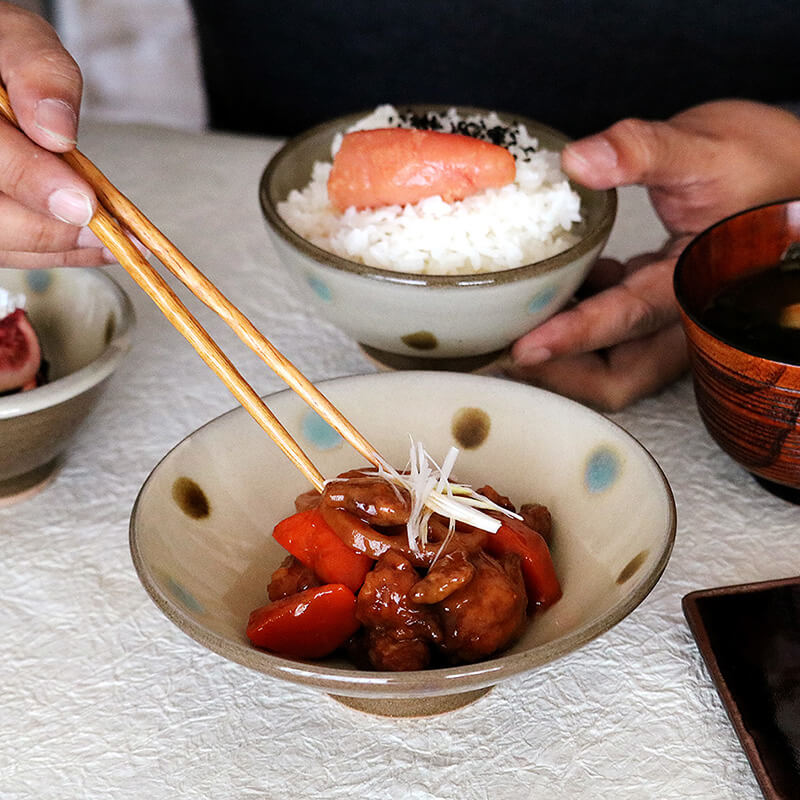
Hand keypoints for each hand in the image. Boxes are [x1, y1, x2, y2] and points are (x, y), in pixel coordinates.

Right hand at [0, 2, 111, 267]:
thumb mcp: (16, 38)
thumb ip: (39, 71)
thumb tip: (57, 130)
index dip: (34, 182)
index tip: (85, 201)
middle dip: (56, 229)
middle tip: (113, 231)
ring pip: (4, 244)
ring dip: (62, 249)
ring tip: (117, 244)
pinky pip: (9, 251)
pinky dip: (55, 252)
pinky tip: (93, 245)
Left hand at [510, 100, 799, 409]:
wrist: (792, 174)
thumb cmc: (762, 162)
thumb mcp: (704, 147)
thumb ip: (642, 151)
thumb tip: (577, 161)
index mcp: (697, 283)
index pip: (628, 321)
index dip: (573, 338)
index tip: (523, 349)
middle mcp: (685, 318)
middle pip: (617, 378)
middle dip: (561, 376)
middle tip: (502, 353)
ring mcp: (672, 321)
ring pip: (612, 366)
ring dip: (565, 356)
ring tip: (514, 326)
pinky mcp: (658, 311)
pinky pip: (613, 341)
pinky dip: (578, 326)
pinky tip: (554, 293)